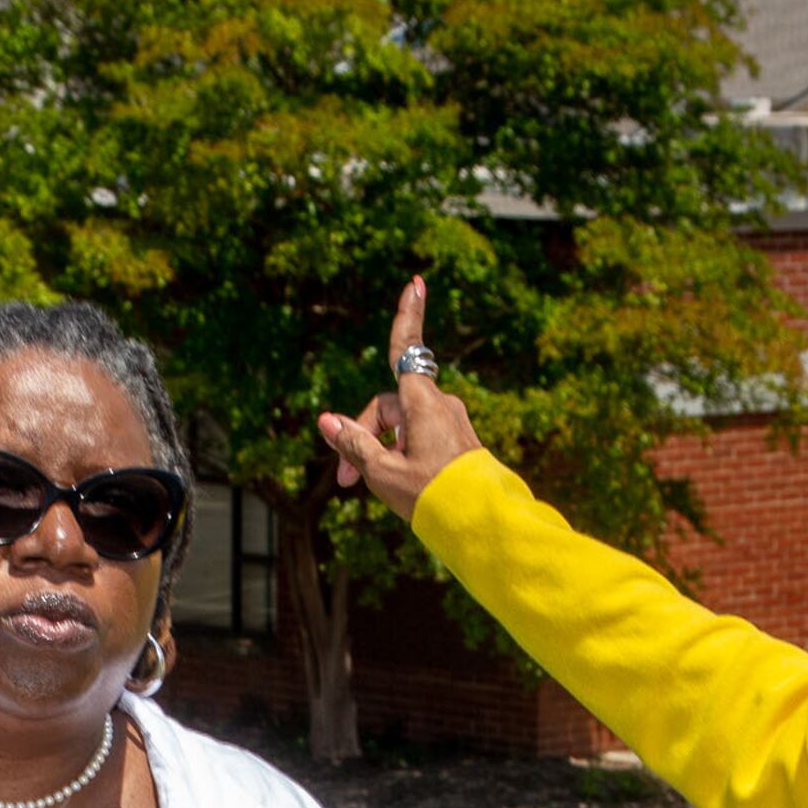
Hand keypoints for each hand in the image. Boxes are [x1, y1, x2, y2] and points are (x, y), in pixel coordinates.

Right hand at [313, 275, 485, 521]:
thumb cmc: (433, 496)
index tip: (416, 283)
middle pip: (388, 406)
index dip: (408, 316)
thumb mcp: (382, 472)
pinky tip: (398, 486)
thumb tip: (326, 420)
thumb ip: (353, 443)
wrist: (482, 524)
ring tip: (373, 488)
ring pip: (401, 426)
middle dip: (363, 435)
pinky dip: (400, 454)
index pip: (407, 350)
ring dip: (380, 449)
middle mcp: (441, 405)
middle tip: (345, 482)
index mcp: (424, 403)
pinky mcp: (456, 441)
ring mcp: (451, 423)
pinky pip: (418, 437)